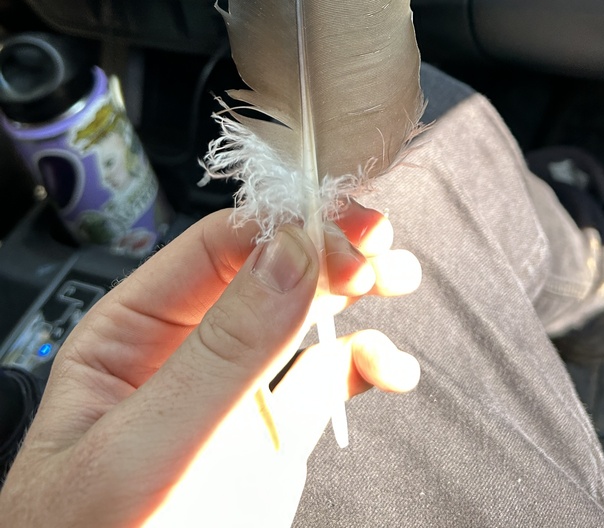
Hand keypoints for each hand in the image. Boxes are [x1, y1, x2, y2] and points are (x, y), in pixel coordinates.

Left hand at [0, 204, 420, 527]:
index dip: (281, 229)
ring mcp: (235, 395)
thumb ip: (221, 355)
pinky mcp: (274, 440)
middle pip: (269, 269)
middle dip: (329, 248)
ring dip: (356, 289)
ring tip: (398, 279)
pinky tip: (391, 368)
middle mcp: (186, 352)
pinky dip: (368, 361)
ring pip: (306, 314)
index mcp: (132, 333)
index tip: (338, 239)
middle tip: (377, 247)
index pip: (214, 249)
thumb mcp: (147, 447)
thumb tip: (289, 257)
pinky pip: (330, 381)